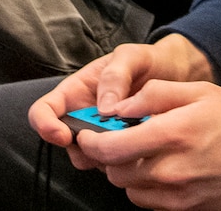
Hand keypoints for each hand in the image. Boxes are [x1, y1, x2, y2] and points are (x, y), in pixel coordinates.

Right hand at [31, 36, 217, 150]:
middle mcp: (84, 117)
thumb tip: (104, 109)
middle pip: (66, 142)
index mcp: (76, 92)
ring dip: (109, 155)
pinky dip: (129, 159)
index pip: (43, 111)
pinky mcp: (124, 150)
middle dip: (84, 147)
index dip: (45, 125)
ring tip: (137, 137)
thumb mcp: (130, 56)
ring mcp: (103, 136)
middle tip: (111, 140)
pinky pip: (118, 163)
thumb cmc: (148, 61)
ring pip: (91, 157)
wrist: (177, 75)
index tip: (62, 134)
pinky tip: (147, 144)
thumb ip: (115, 76)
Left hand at [38, 78, 220, 210]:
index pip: (108, 149)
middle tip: (119, 138)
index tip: (88, 132)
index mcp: (171, 136)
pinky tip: (164, 169)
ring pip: (131, 192)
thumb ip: (153, 96)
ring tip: (145, 153)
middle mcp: (172, 172)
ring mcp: (182, 198)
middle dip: (108, 156)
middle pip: (114, 174)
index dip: (89, 142)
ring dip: (128, 174)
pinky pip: (153, 204)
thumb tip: (117, 106)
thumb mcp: (199, 91)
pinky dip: (148, 189)